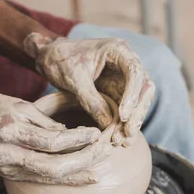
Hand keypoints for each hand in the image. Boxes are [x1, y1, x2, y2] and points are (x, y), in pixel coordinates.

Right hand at [0, 90, 110, 184]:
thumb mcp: (21, 106)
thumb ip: (47, 123)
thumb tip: (74, 136)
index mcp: (10, 130)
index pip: (52, 140)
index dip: (78, 139)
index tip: (96, 133)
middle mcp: (7, 153)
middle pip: (54, 166)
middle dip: (84, 160)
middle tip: (105, 150)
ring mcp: (8, 168)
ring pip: (50, 177)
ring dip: (79, 172)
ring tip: (101, 164)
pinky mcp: (11, 176)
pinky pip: (43, 180)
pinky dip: (67, 179)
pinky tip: (88, 176)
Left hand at [24, 33, 154, 144]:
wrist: (50, 57)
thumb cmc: (61, 59)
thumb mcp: (73, 79)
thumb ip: (91, 100)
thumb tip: (109, 124)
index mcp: (118, 51)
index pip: (135, 72)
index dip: (133, 95)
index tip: (123, 116)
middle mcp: (126, 65)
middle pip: (143, 90)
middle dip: (137, 113)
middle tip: (127, 134)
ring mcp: (124, 80)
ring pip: (138, 103)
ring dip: (132, 123)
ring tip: (123, 142)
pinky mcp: (118, 93)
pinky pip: (127, 110)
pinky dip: (123, 125)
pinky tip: (119, 140)